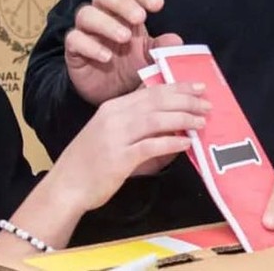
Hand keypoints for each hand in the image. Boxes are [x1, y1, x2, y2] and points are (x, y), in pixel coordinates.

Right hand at [45, 82, 210, 213]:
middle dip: (185, 100)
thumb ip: (135, 123)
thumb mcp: (110, 132)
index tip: (197, 87)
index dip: (176, 87)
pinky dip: (171, 142)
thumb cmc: (91, 160)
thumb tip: (170, 120)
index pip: (150, 91)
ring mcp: (116, 136)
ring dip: (183, 118)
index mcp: (113, 107)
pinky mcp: (120, 158)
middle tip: (206, 102)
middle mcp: (114, 116)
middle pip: (156, 101)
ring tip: (202, 121)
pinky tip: (186, 142)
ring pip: (156, 119)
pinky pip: (151, 146)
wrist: (67, 185)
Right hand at [65, 0, 181, 105]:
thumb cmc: (130, 66)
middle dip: (122, 2)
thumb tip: (176, 40)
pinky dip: (89, 46)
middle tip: (139, 17)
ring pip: (86, 14)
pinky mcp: (73, 50)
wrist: (110, 93)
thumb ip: (162, 48)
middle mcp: (103, 15)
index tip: (158, 5)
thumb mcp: (150, 57)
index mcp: (124, 11)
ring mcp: (86, 31)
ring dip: (106, 23)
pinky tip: (106, 57)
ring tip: (124, 37)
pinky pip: (74, 40)